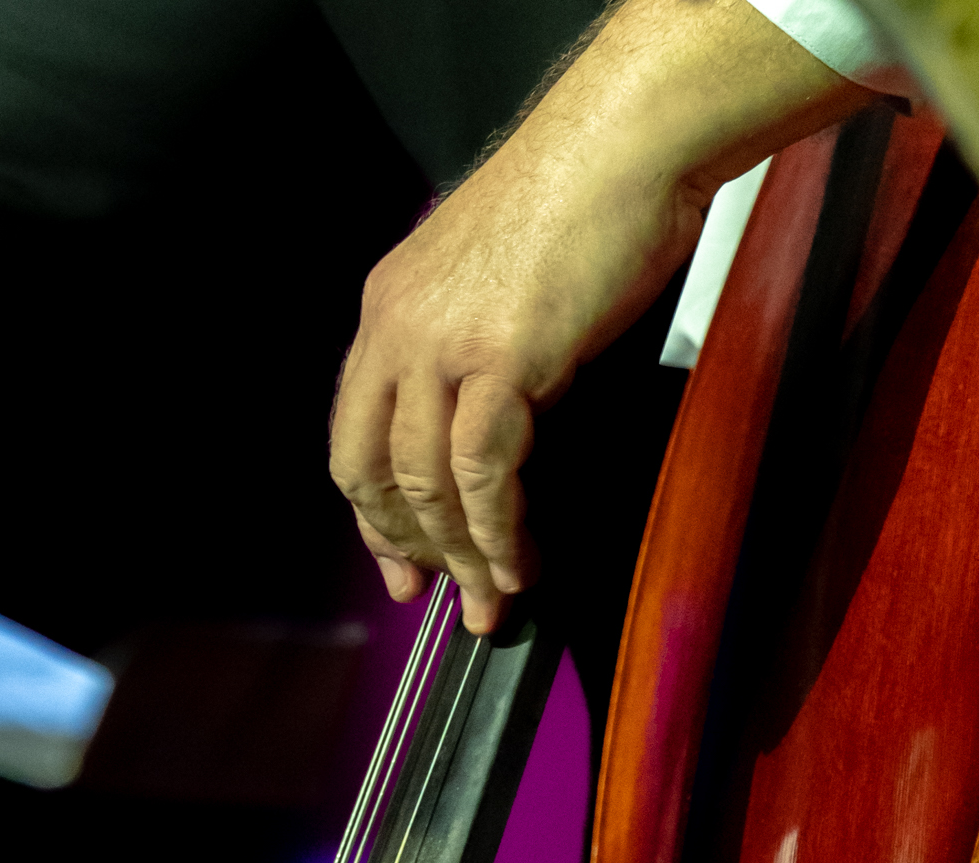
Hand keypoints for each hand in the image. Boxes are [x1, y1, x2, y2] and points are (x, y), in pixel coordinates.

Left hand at [329, 0, 871, 632]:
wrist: (623, 145)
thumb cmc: (581, 201)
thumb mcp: (495, 279)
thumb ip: (473, 349)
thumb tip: (495, 423)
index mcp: (388, 307)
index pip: (354, 434)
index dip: (374, 514)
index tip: (400, 563)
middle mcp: (397, 328)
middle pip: (374, 470)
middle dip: (406, 549)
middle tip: (443, 598)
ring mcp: (442, 346)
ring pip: (427, 484)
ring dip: (462, 556)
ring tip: (493, 600)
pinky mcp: (499, 362)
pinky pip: (483, 474)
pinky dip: (499, 531)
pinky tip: (519, 563)